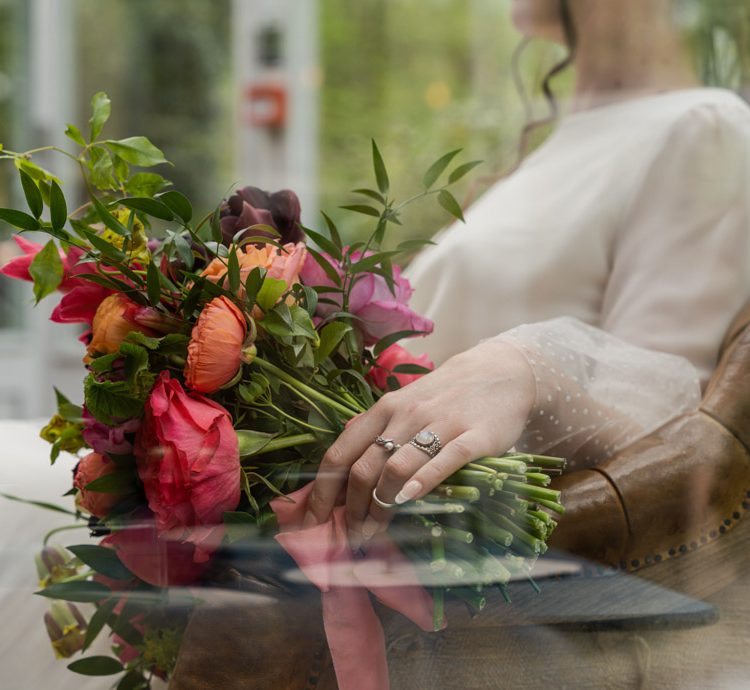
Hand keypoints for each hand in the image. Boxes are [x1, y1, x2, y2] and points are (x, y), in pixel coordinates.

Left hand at [304, 339, 535, 546]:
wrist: (500, 371)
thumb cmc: (446, 394)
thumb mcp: (404, 403)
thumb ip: (375, 429)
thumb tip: (342, 460)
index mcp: (384, 410)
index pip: (340, 453)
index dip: (321, 492)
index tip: (312, 522)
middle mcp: (406, 416)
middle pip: (365, 467)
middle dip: (353, 508)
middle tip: (354, 534)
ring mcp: (440, 425)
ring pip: (397, 468)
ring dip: (381, 505)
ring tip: (376, 530)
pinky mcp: (474, 436)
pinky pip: (444, 461)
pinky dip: (423, 482)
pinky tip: (409, 499)